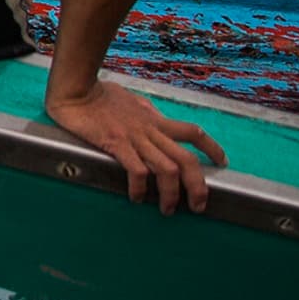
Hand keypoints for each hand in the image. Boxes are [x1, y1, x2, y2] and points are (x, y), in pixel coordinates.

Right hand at [45, 73, 224, 212]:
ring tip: (168, 210)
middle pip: (186, 160)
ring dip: (172, 194)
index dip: (212, 148)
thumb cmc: (98, 93)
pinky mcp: (116, 144)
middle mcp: (150, 131)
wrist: (76, 89)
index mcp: (155, 120)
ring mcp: (135, 138)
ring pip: (167, 169)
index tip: (222, 162)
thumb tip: (152, 116)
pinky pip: (137, 170)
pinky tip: (137, 198)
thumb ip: (145, 112)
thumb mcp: (131, 100)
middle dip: (198, 185)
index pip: (193, 133)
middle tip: (199, 205)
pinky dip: (141, 188)